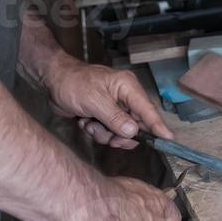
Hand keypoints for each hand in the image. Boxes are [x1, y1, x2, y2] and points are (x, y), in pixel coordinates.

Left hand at [42, 60, 172, 148]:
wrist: (52, 81)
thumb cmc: (74, 84)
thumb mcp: (95, 101)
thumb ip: (115, 118)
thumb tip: (133, 132)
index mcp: (127, 87)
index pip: (147, 109)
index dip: (158, 125)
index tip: (169, 139)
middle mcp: (124, 97)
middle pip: (134, 125)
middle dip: (120, 135)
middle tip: (109, 139)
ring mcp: (113, 107)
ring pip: (119, 132)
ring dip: (104, 133)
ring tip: (89, 124)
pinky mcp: (103, 115)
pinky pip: (107, 132)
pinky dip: (96, 131)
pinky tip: (84, 122)